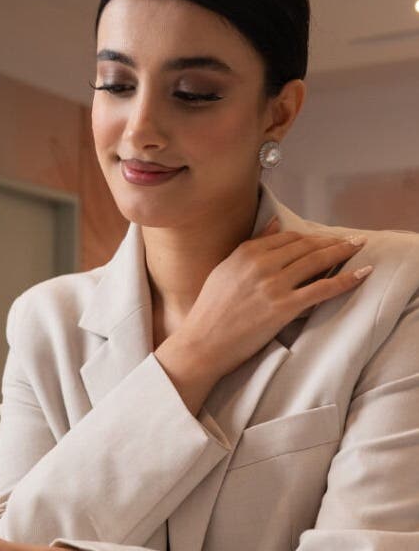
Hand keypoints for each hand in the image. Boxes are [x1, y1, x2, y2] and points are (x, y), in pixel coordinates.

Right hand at [156, 217, 370, 414]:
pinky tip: (362, 274)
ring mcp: (273, 285)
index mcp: (245, 253)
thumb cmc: (211, 309)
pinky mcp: (284, 307)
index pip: (287, 237)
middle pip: (306, 246)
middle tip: (352, 240)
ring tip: (359, 247)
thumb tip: (275, 223)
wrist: (203, 341)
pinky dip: (346, 280)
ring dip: (343, 252)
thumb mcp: (226, 269)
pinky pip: (322, 289)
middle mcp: (261, 264)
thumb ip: (252, 246)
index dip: (310, 237)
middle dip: (332, 241)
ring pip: (316, 262)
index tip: (325, 239)